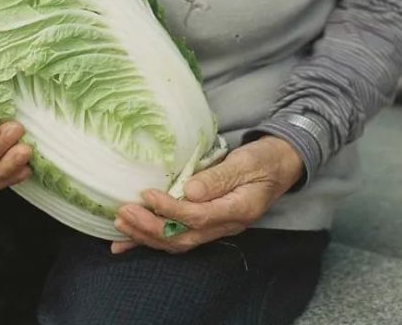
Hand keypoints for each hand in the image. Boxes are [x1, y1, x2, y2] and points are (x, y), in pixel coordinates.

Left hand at [110, 136, 303, 254]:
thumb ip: (219, 177)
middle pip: (183, 237)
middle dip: (151, 228)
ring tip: (121, 224)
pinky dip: (153, 240)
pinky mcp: (208, 223)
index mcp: (237, 211)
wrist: (280, 165)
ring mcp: (217, 228)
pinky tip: (129, 241)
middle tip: (124, 213)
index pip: (198, 217)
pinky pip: (179, 236)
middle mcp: (225, 226)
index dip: (170, 209)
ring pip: (178, 242)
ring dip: (148, 236)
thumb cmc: (264, 160)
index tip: (146, 194)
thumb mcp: (246, 162)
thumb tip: (189, 190)